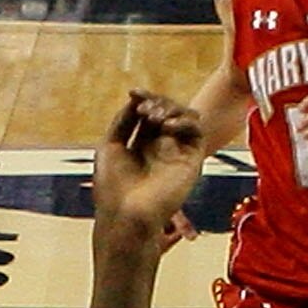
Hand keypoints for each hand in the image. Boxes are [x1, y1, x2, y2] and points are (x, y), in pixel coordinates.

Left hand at [91, 89, 206, 246]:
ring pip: (185, 117)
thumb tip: (135, 100)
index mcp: (142, 145)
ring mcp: (177, 153)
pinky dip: (184, 122)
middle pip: (168, 111)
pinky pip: (196, 132)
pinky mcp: (191, 160)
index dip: (144, 99)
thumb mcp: (110, 146)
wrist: (126, 215)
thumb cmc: (113, 187)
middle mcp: (162, 147)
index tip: (134, 92)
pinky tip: (167, 126)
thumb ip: (123, 121)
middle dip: (156, 103)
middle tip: (145, 108)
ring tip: (154, 116)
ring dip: (171, 110)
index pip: (150, 113)